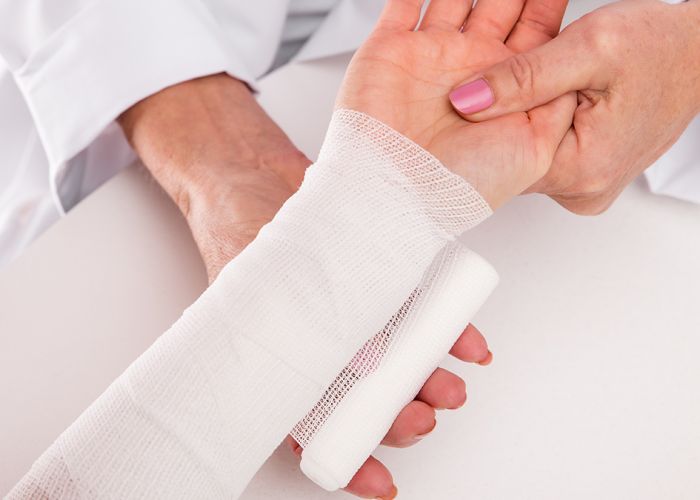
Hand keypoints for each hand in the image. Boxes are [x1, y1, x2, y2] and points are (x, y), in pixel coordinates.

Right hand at [118, 74, 492, 498]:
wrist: (249, 175)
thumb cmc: (236, 229)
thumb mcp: (246, 280)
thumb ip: (282, 322)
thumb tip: (334, 366)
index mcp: (286, 363)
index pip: (318, 429)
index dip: (350, 462)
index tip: (380, 484)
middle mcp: (325, 346)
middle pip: (367, 400)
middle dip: (401, 417)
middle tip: (423, 419)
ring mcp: (356, 315)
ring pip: (400, 363)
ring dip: (430, 380)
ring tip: (453, 388)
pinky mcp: (382, 282)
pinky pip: (420, 312)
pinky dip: (449, 330)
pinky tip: (469, 342)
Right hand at [338, 0, 575, 208]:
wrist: (396, 199)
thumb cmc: (461, 186)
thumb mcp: (537, 147)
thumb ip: (559, 98)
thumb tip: (573, 68)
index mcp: (505, 89)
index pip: (536, 30)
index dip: (548, 1)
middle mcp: (469, 68)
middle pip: (498, 3)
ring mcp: (428, 56)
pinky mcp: (390, 50)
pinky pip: (402, 0)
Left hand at [450, 0, 699, 213]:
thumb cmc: (659, 46)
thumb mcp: (585, 48)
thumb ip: (522, 77)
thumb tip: (466, 101)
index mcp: (581, 170)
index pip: (502, 157)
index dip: (489, 120)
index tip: (484, 92)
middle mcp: (585, 191)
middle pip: (515, 160)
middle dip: (508, 121)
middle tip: (514, 82)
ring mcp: (589, 188)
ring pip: (530, 157)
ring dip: (526, 123)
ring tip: (542, 88)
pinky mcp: (590, 178)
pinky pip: (550, 155)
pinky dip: (544, 129)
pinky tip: (552, 102)